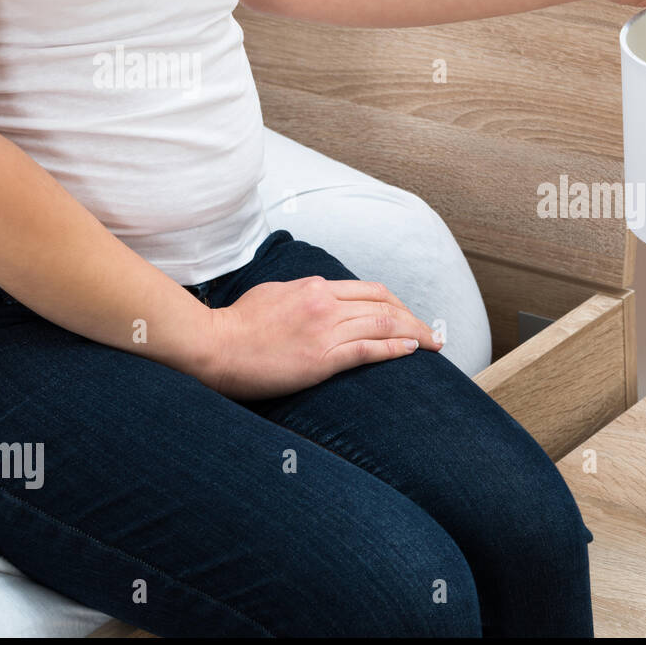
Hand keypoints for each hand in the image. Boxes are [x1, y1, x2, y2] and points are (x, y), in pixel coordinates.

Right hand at [200, 276, 442, 399]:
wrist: (212, 346)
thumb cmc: (236, 325)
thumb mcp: (274, 294)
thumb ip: (304, 296)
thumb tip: (321, 298)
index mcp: (315, 287)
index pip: (370, 290)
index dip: (398, 303)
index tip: (410, 316)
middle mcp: (324, 303)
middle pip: (384, 304)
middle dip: (414, 318)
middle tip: (432, 334)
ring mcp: (324, 329)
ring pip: (382, 325)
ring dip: (414, 334)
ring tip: (433, 345)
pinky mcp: (320, 358)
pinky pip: (368, 350)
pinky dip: (394, 349)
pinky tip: (410, 351)